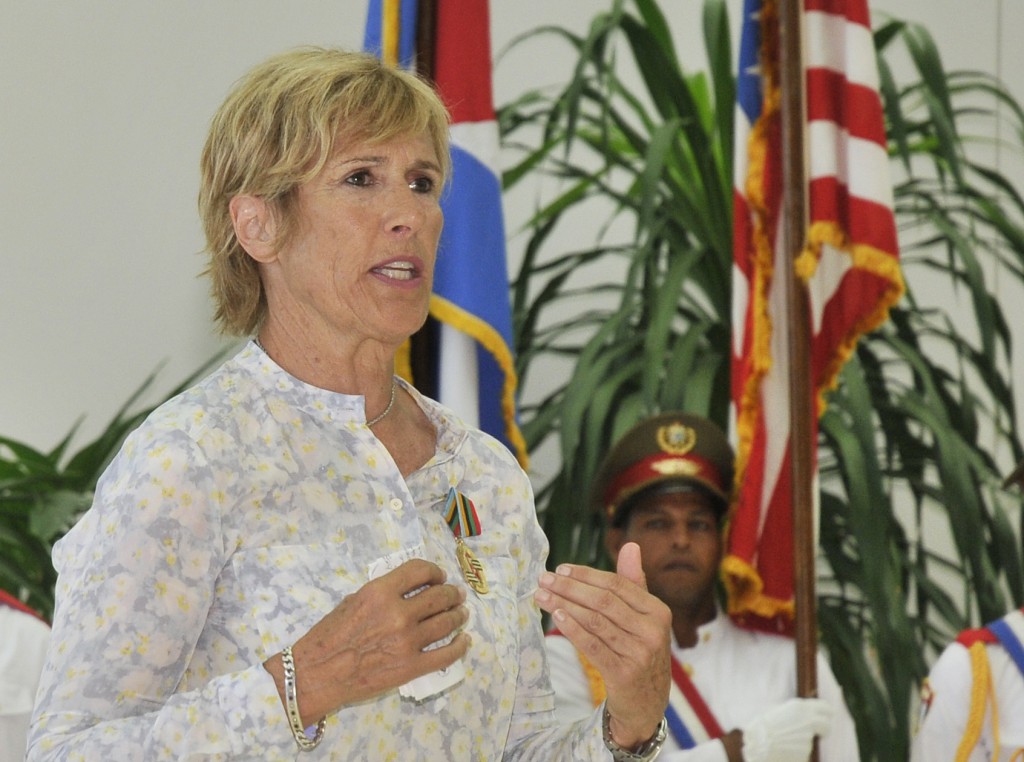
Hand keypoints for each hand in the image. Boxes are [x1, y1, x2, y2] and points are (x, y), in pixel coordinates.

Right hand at [265, 559, 469, 723]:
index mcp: (380, 592)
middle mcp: (398, 613)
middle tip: (457, 595)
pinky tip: (463, 640)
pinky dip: (459, 646)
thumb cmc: (329, 636)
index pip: (420, 571)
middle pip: (439, 596)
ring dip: (458, 616)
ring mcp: (407, 641)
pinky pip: (446, 654)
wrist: (315, 675)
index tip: (439, 577)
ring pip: (447, 623)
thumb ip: (383, 593)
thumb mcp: (353, 601)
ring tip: (461, 614)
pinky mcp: (411, 667)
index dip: (435, 572)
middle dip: (452, 594)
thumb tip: (408, 590)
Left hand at [535, 541, 670, 748]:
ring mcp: (640, 653)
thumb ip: (634, 583)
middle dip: (570, 587)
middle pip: (604, 601)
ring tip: (542, 596)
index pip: (617, 585)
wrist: (646, 704)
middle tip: (544, 579)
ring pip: (595, 621)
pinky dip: (573, 629)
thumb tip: (631, 545)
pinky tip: (556, 617)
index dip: (586, 574)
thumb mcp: (644, 618)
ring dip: (564, 605)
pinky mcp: (623, 673)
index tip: (560, 569)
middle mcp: (652, 631)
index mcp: (658, 611)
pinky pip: (592, 645)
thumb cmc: (640, 652)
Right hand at [741, 697, 833, 761]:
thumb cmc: (762, 725)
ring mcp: (808, 738)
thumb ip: (794, 713)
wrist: (756, 743)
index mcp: (801, 707)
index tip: (827, 717)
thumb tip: (804, 716)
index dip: (828, 713)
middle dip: (824, 730)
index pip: (826, 708)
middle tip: (820, 733)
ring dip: (801, 742)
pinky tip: (783, 750)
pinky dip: (795, 752)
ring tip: (782, 741)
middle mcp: (808, 721)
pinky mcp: (805, 753)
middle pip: (827, 725)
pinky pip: (803, 752)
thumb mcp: (777, 710)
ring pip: (810, 740)